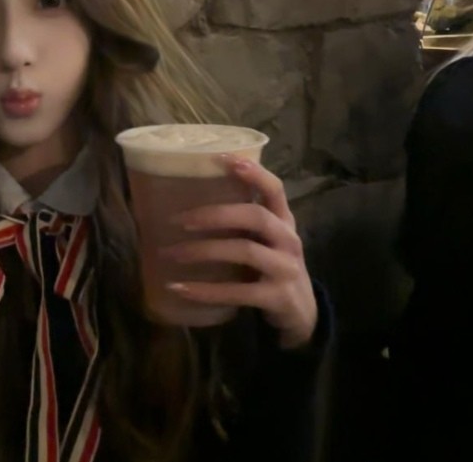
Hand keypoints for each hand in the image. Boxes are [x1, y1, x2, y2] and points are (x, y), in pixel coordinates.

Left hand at [166, 159, 317, 348]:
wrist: (301, 313)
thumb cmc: (272, 264)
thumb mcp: (266, 238)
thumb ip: (243, 219)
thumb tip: (188, 196)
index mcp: (284, 220)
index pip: (275, 188)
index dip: (254, 173)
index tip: (222, 158)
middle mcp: (288, 240)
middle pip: (255, 216)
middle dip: (215, 215)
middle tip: (179, 220)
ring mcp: (285, 269)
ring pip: (245, 251)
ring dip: (203, 251)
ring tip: (171, 253)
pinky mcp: (277, 298)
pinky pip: (238, 292)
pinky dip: (206, 291)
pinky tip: (179, 288)